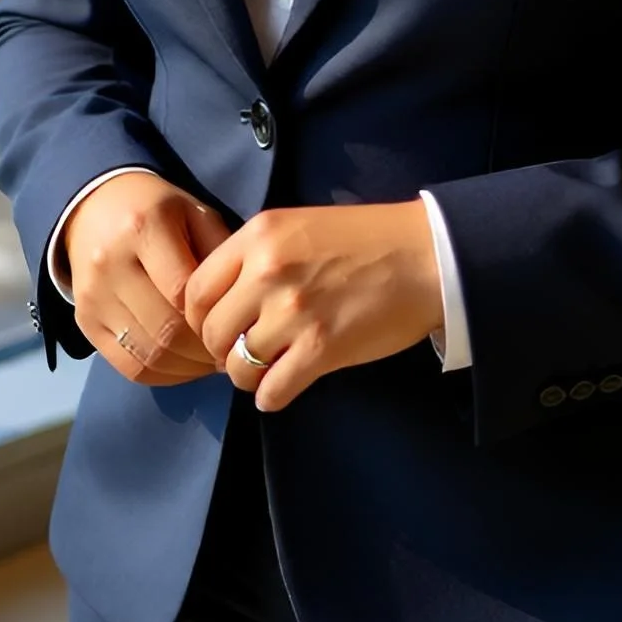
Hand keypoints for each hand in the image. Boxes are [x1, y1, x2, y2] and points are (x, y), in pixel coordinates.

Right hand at [61, 171, 233, 385]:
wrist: (95, 207)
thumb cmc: (158, 210)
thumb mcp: (195, 212)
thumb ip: (220, 250)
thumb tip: (243, 305)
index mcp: (143, 227)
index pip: (182, 290)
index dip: (214, 317)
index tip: (239, 326)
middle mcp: (111, 263)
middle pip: (165, 329)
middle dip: (204, 351)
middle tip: (230, 353)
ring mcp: (92, 297)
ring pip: (147, 355)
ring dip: (187, 369)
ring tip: (210, 362)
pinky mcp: (84, 322)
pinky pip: (127, 366)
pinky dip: (162, 375)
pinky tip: (184, 366)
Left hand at [182, 201, 442, 411]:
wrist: (426, 256)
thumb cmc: (366, 241)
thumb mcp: (300, 226)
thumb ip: (258, 256)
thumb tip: (224, 302)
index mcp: (259, 235)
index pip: (195, 290)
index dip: (202, 317)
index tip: (221, 326)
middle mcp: (268, 271)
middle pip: (212, 332)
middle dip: (223, 350)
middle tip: (245, 352)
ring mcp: (293, 312)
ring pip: (237, 367)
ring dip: (249, 375)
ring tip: (271, 368)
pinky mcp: (321, 348)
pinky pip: (271, 391)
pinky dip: (273, 396)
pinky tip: (287, 384)